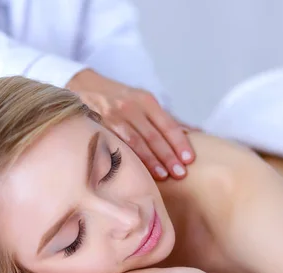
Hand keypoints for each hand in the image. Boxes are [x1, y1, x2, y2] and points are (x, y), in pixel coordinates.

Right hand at [67, 69, 194, 179]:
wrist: (86, 88)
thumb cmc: (122, 100)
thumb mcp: (145, 102)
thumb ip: (167, 120)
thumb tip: (196, 133)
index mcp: (146, 101)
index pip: (168, 124)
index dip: (179, 142)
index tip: (189, 159)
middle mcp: (131, 108)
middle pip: (153, 135)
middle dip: (168, 155)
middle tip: (180, 173)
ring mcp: (114, 118)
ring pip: (135, 142)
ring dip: (150, 160)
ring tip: (163, 175)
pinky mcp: (99, 128)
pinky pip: (115, 145)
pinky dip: (128, 158)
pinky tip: (136, 171)